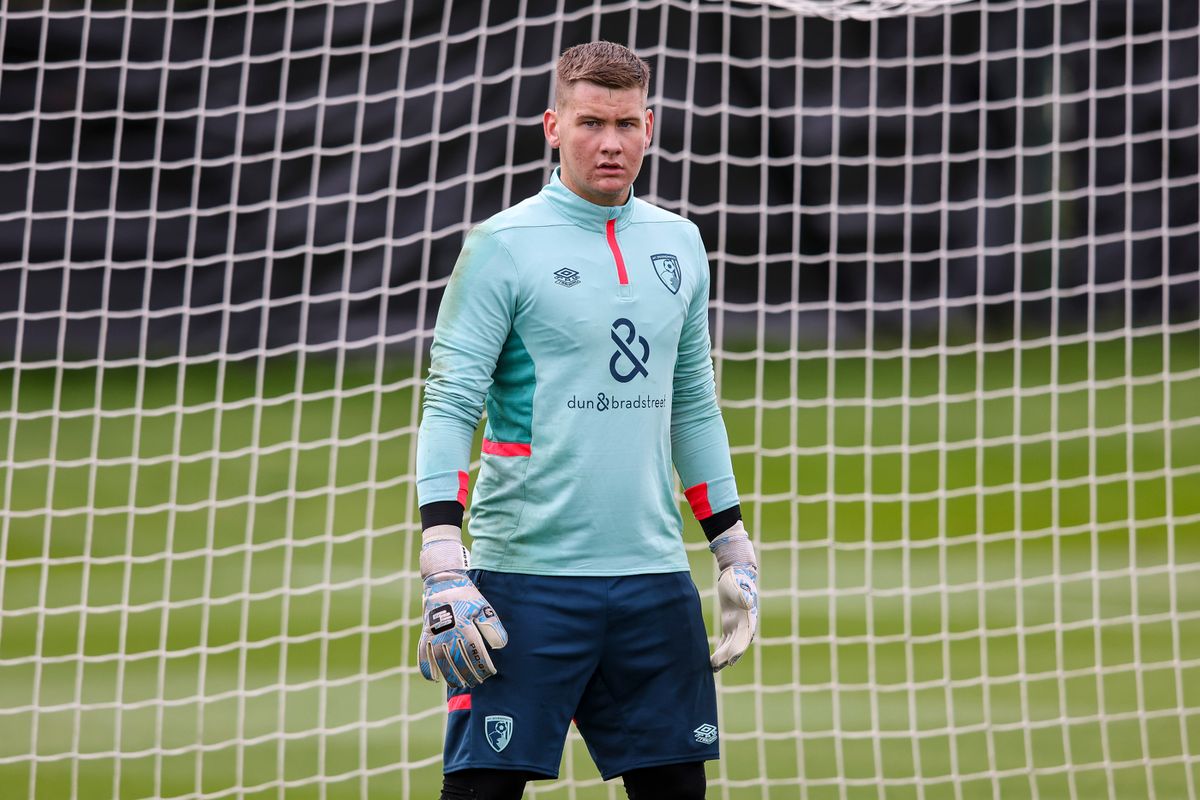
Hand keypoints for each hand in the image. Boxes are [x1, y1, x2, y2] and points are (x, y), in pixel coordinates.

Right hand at [418, 570, 508, 686]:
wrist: (443, 584)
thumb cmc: (467, 598)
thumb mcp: (484, 608)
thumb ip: (492, 627)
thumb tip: (500, 646)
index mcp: (465, 626)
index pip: (476, 653)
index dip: (483, 666)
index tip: (490, 673)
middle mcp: (449, 633)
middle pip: (459, 661)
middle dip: (469, 674)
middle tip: (476, 682)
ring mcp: (434, 635)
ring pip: (442, 662)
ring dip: (450, 676)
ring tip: (459, 684)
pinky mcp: (425, 635)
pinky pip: (423, 655)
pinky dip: (427, 669)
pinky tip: (434, 679)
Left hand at [709, 522, 758, 670]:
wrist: (737, 573)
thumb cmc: (736, 578)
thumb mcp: (737, 586)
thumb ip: (742, 595)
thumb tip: (748, 603)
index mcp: (748, 618)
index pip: (744, 638)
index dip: (738, 651)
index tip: (731, 661)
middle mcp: (745, 625)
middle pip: (737, 645)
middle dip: (727, 657)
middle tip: (715, 667)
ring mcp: (738, 626)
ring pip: (731, 646)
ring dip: (723, 657)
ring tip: (712, 668)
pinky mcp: (730, 624)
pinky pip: (726, 641)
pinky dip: (721, 650)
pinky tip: (713, 660)